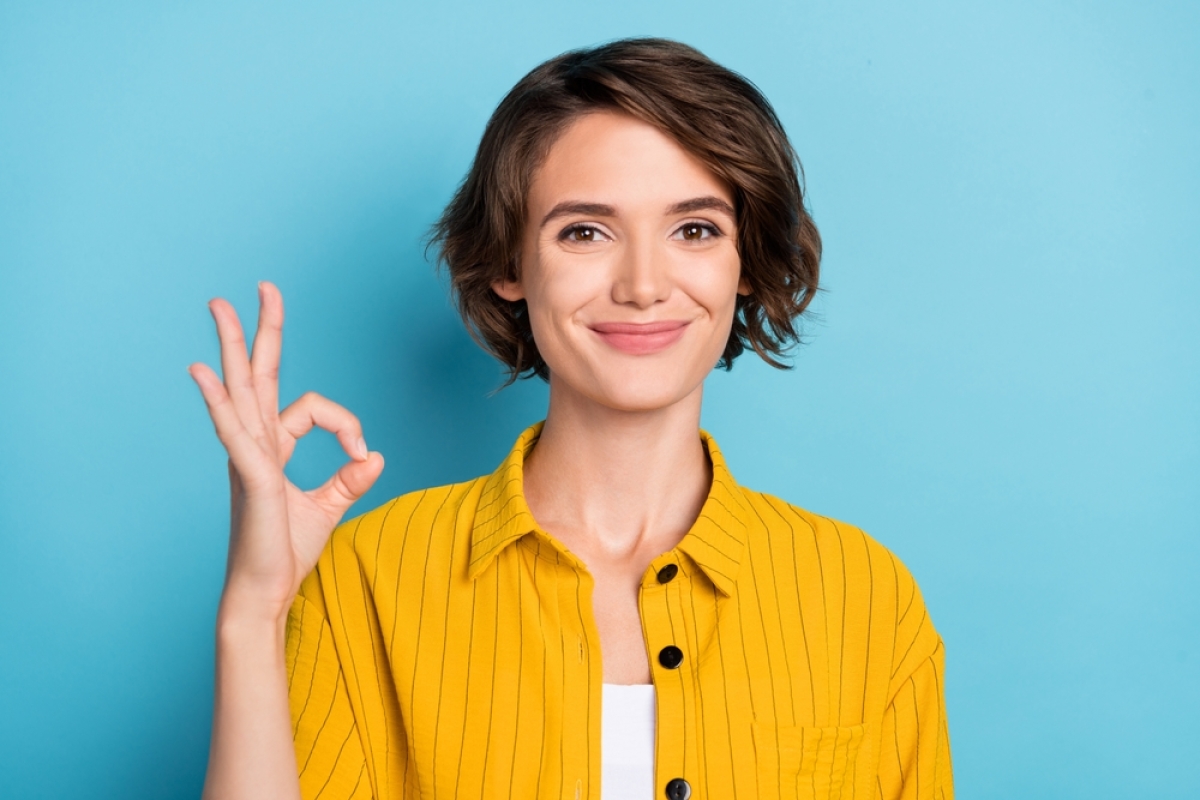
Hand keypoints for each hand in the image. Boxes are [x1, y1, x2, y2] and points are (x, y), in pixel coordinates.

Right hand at [189, 282, 383, 622]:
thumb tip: (376, 457)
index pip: (312, 407)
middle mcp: (255, 443)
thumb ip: (350, 479)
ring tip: (220, 305)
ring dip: (231, 344)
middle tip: (262, 287)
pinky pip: (233, 429)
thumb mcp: (328, 508)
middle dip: (260, 329)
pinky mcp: (249, 475)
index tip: (363, 456)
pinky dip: (218, 400)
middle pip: (257, 374)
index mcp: (272, 447)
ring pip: (240, 389)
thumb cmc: (286, 553)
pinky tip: (203, 371)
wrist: (265, 594)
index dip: (347, 425)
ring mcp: (247, 456)